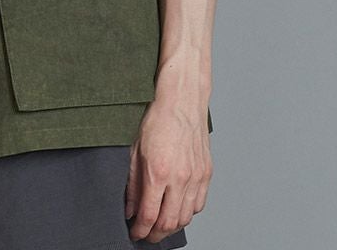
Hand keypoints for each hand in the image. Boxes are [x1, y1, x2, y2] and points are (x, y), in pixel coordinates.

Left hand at [124, 93, 212, 242]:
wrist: (181, 102)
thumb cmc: (157, 120)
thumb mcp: (135, 150)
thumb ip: (132, 183)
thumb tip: (130, 208)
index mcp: (158, 172)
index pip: (149, 215)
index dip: (140, 230)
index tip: (134, 233)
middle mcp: (179, 178)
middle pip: (169, 223)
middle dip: (155, 234)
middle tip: (146, 235)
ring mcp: (196, 178)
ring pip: (186, 218)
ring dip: (172, 226)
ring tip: (160, 226)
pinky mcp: (206, 174)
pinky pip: (198, 205)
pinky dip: (187, 213)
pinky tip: (177, 210)